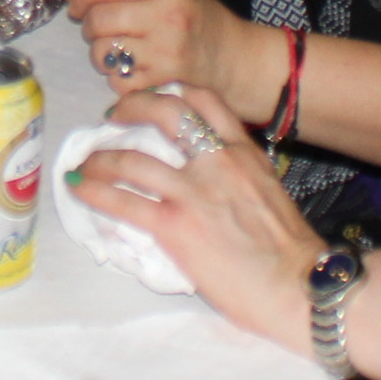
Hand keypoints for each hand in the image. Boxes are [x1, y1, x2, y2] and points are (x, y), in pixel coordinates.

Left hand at [61, 0, 263, 110]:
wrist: (237, 59)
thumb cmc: (197, 21)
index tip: (77, 6)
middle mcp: (168, 12)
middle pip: (99, 18)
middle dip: (89, 28)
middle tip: (101, 32)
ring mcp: (168, 47)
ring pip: (103, 51)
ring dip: (101, 55)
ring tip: (118, 52)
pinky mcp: (166, 79)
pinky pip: (117, 81)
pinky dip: (118, 80)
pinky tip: (134, 72)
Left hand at [68, 84, 322, 356]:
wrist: (299, 287)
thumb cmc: (290, 253)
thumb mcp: (268, 193)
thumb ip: (238, 177)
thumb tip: (206, 180)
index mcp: (244, 153)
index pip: (204, 100)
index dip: (170, 92)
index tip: (151, 98)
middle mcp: (217, 162)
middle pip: (164, 113)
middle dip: (131, 108)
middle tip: (112, 118)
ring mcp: (194, 192)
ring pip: (132, 159)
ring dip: (102, 158)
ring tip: (88, 163)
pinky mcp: (174, 225)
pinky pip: (122, 200)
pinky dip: (95, 192)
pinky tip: (81, 189)